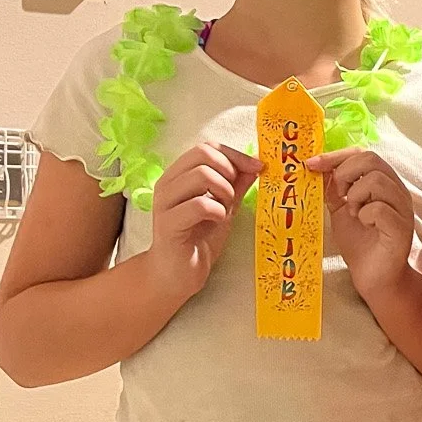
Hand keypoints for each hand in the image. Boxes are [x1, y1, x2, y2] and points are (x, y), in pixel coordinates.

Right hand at [145, 142, 259, 301]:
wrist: (178, 274)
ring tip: (224, 210)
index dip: (235, 154)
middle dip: (229, 172)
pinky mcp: (168, 224)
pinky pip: (200, 205)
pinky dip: (217, 211)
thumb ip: (237, 185)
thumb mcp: (225, 206)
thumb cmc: (199, 239)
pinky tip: (218, 221)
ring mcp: (165, 202)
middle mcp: (168, 183)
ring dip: (224, 191)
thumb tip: (256, 164)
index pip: (207, 147)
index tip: (257, 168)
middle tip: (233, 196)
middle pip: (203, 154)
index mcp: (179, 175)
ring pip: (202, 175)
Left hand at [308, 150, 415, 300]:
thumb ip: (333, 188)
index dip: (335, 156)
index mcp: (384, 183)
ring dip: (356, 196)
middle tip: (340, 195)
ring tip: (354, 213)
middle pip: (371, 159)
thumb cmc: (360, 243)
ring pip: (377, 181)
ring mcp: (402, 208)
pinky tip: (365, 225)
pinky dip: (365, 214)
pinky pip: (380, 208)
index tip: (310, 165)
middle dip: (345, 173)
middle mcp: (397, 191)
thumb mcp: (341, 209)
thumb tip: (317, 166)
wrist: (373, 276)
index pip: (362, 154)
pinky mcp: (401, 228)